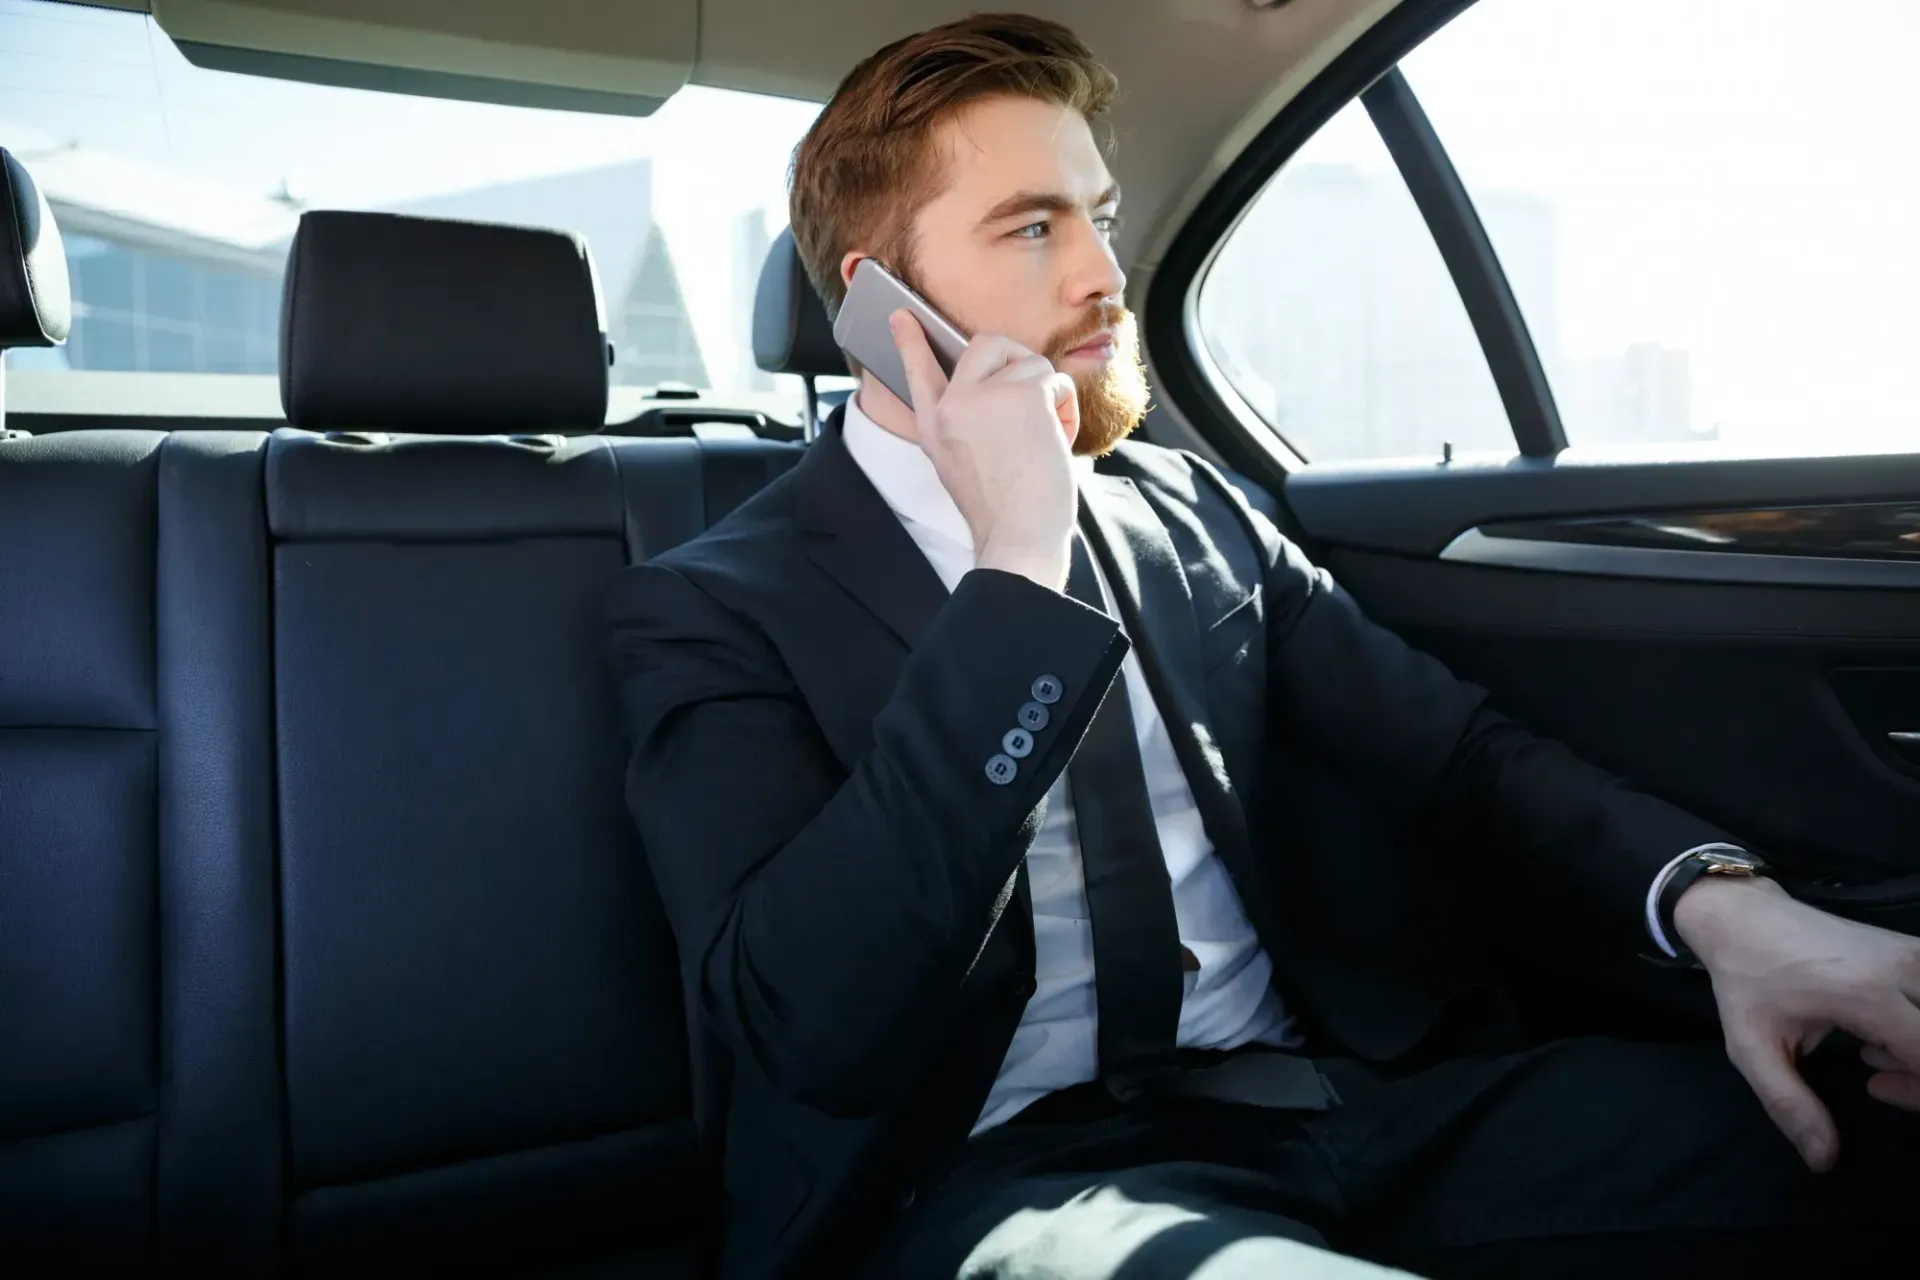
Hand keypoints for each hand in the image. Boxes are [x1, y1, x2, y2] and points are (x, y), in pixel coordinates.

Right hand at [891, 311, 1078, 589]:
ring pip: (1031, 362)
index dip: (910, 340)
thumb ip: (967, 420)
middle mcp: (952, 404)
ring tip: (1043, 436)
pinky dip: (1065, 407)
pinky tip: (1056, 438)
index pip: (917, 370)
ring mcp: (985, 395)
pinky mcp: (1023, 394)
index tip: (900, 314)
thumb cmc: (1003, 509)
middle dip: (1017, 361)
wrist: (1018, 538)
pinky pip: (1055, 380)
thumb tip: (1000, 382)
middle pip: (986, 343)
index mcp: (934, 425)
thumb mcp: (961, 462)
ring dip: (1048, 395)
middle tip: (1031, 396)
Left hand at [1676, 875, 1919, 1171]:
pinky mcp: (1916, 950)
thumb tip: (1824, 1160)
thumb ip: (1789, 1104)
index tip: (1877, 1087)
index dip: (1918, 1090)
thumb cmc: (1746, 979)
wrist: (1743, 915)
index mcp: (1868, 992)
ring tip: (1871, 1050)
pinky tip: (1884, 1031)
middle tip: (1876, 1072)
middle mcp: (1905, 968)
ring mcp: (1915, 953)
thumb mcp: (1751, 1046)